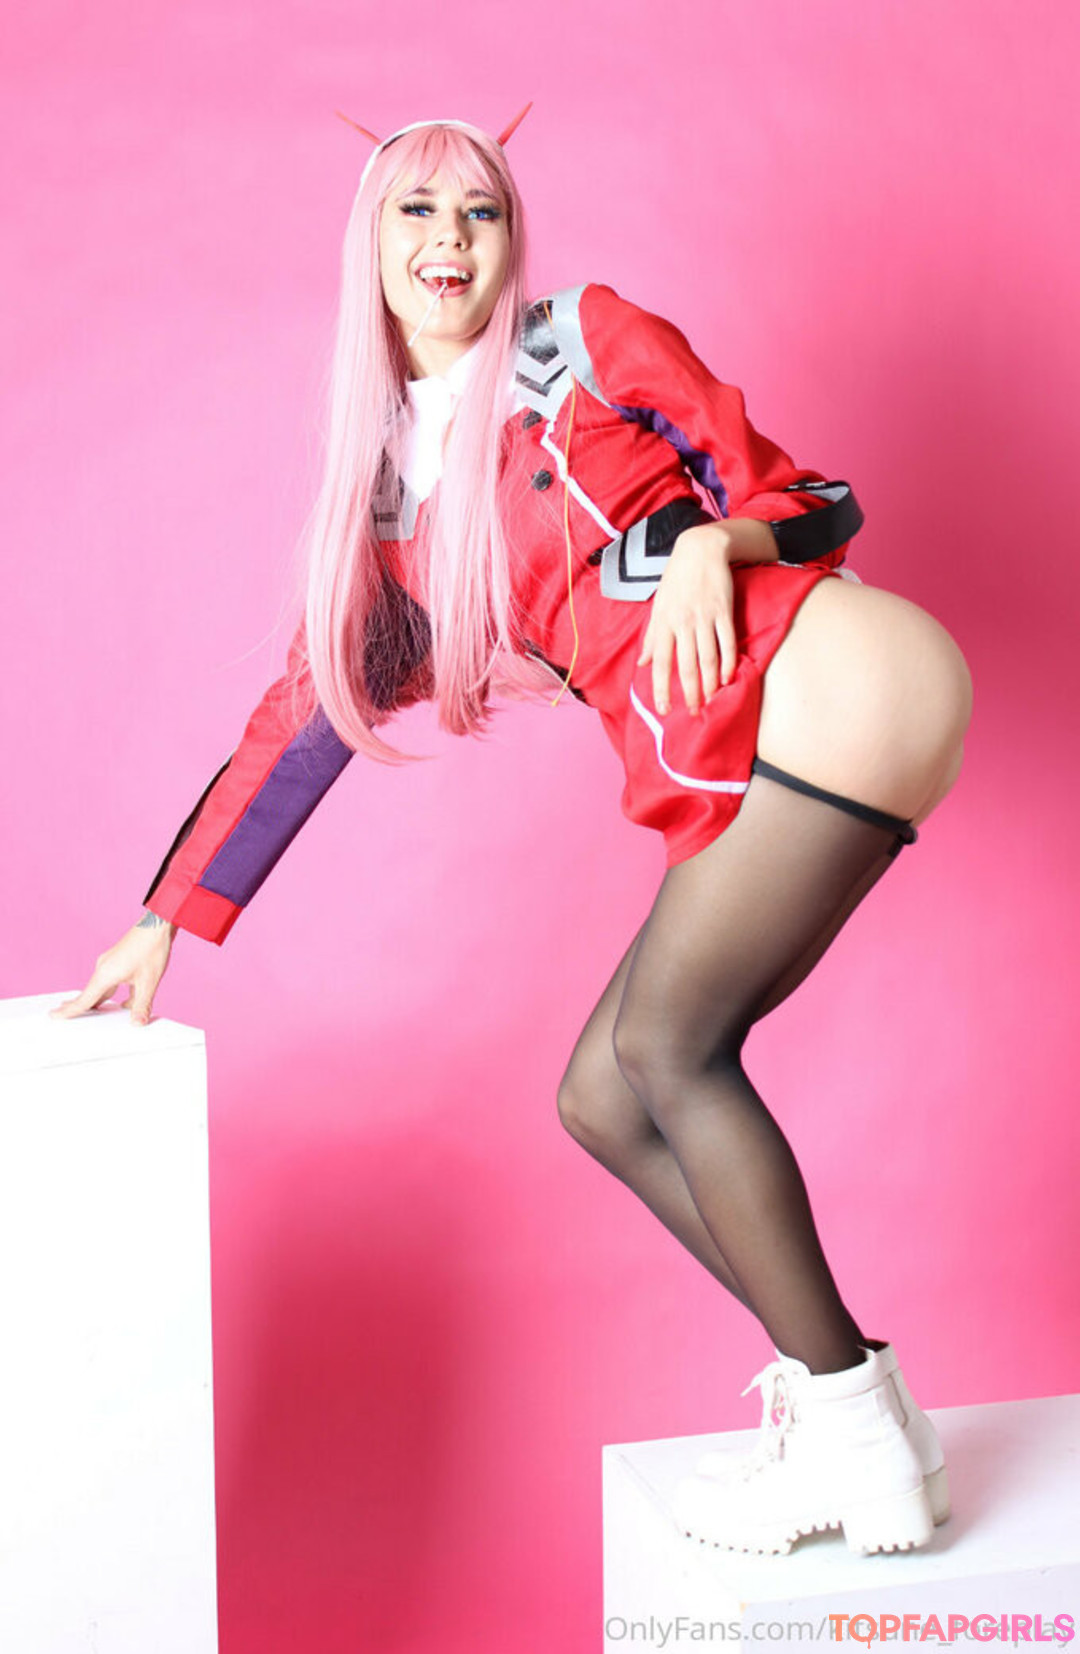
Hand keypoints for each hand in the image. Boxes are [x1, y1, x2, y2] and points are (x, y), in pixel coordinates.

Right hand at [50, 912, 177, 1026]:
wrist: (157, 925)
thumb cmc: (152, 949)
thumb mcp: (149, 982)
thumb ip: (142, 1005)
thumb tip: (137, 1023)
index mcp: (105, 975)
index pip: (85, 999)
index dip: (70, 1010)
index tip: (54, 1016)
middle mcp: (103, 968)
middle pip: (88, 993)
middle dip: (76, 1005)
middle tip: (58, 1014)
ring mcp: (109, 963)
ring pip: (99, 987)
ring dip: (93, 1000)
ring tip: (85, 1011)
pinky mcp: (117, 961)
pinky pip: (108, 982)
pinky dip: (107, 993)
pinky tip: (117, 1002)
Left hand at [638, 522, 738, 715]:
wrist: (700, 549)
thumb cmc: (676, 579)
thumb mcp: (658, 605)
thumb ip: (652, 637)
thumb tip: (643, 663)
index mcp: (664, 622)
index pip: (661, 662)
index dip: (661, 687)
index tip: (664, 708)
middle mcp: (683, 622)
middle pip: (686, 664)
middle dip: (690, 691)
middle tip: (693, 712)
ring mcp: (704, 616)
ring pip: (708, 656)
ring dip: (710, 682)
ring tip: (711, 700)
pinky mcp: (724, 610)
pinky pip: (727, 641)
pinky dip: (728, 661)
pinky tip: (728, 678)